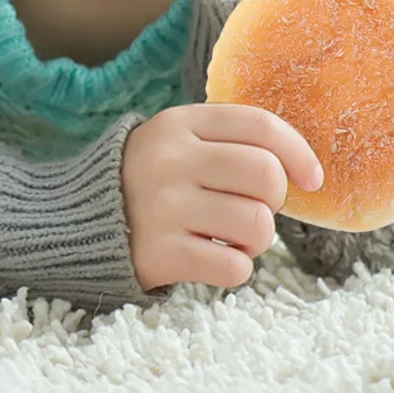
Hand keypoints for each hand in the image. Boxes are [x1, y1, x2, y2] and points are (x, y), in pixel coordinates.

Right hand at [121, 103, 324, 290]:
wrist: (82, 220)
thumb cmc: (152, 179)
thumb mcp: (180, 141)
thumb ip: (231, 141)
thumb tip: (301, 170)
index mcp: (181, 124)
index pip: (260, 125)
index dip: (298, 152)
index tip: (312, 179)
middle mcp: (172, 160)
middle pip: (266, 175)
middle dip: (273, 200)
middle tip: (251, 207)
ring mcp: (165, 207)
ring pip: (257, 225)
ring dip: (256, 240)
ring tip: (230, 237)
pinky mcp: (161, 253)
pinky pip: (235, 268)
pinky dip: (235, 269)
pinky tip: (212, 258)